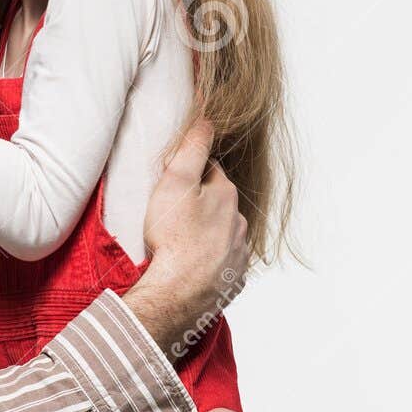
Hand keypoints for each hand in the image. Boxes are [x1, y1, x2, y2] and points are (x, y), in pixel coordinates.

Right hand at [121, 118, 248, 355]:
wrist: (177, 293)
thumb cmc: (173, 237)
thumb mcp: (176, 181)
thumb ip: (193, 147)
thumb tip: (208, 118)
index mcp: (226, 195)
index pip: (211, 172)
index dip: (190, 175)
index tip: (173, 184)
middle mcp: (239, 223)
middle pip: (218, 204)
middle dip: (201, 205)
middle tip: (172, 215)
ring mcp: (238, 254)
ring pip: (222, 234)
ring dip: (206, 234)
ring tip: (180, 243)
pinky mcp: (232, 280)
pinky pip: (222, 264)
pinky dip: (209, 262)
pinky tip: (191, 267)